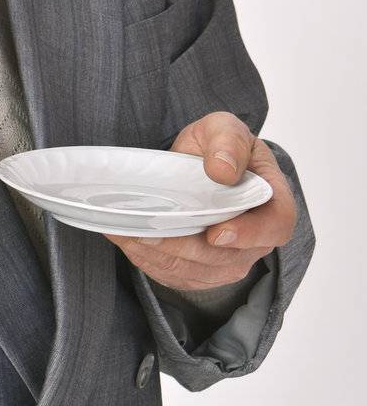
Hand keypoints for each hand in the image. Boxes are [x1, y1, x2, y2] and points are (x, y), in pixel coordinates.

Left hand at [102, 112, 296, 290]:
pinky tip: (129, 240)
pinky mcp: (202, 272)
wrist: (196, 166)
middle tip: (149, 230)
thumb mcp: (224, 129)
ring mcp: (230, 261)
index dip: (249, 234)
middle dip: (184, 247)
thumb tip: (223, 170)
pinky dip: (151, 261)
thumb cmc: (217, 147)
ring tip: (130, 232)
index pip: (275, 226)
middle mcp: (256, 239)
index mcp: (272, 201)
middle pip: (227, 258)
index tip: (216, 232)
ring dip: (161, 255)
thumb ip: (227, 142)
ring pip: (198, 271)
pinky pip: (178, 276)